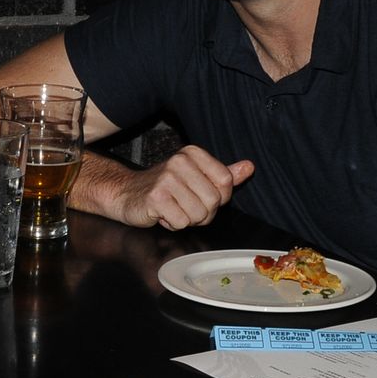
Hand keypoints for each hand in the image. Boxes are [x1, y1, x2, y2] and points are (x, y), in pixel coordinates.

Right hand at [106, 147, 254, 229]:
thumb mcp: (196, 177)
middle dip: (202, 212)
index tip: (199, 194)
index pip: (226, 182)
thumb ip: (224, 174)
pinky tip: (162, 214)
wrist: (127, 193)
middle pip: (214, 201)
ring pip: (198, 214)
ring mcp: (167, 178)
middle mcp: (180, 161)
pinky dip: (173, 224)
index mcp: (193, 153)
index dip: (217, 198)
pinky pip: (181, 222)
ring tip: (172, 208)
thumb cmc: (165, 187)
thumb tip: (249, 167)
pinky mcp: (156, 197)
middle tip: (184, 205)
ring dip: (187, 219)